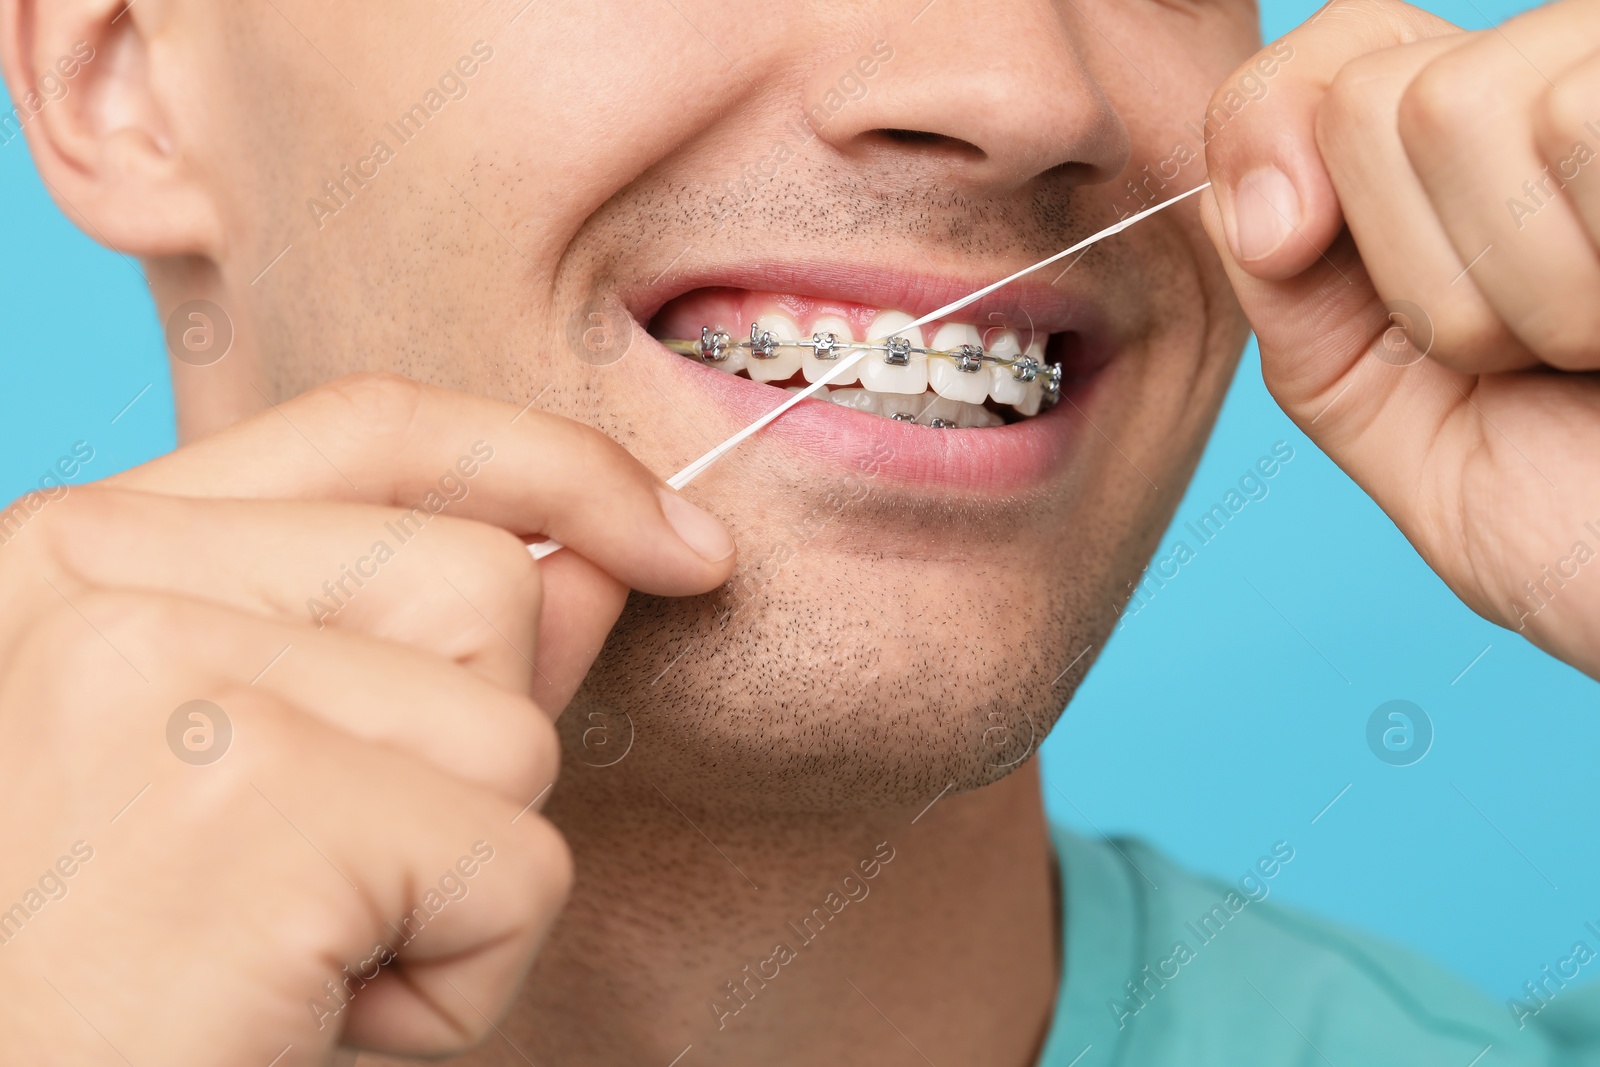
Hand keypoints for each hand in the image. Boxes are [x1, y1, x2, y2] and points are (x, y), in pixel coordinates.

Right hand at [0, 374, 734, 1064]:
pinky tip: (308, 1018)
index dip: (551, 467)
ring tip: (296, 957)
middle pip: (485, 583)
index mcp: (86, 546)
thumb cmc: (111, 980)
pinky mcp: (255, 801)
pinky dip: (462, 981)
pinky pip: (517, 869)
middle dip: (476, 752)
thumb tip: (596, 556)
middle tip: (327, 881)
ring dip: (456, 879)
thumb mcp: (249, 776)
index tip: (671, 539)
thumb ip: (409, 646)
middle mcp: (107, 571)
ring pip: (513, 732)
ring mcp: (170, 669)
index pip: (375, 428)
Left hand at [1202, 0, 1599, 675]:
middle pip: (1368, 96)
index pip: (1321, 59)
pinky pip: (1570, 121)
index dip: (1269, 136)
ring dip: (1514, 289)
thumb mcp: (1392, 420)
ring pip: (1458, 105)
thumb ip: (1301, 306)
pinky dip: (1580, 272)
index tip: (1285, 246)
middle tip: (1526, 356)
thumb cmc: (1589, 525)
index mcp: (1471, 165)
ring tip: (1597, 347)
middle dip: (1413, 276)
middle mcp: (1561, 94)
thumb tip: (1246, 198)